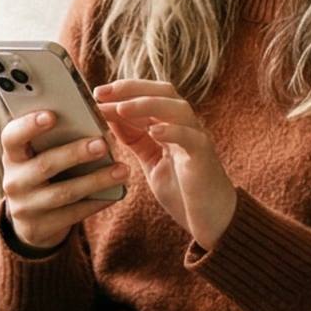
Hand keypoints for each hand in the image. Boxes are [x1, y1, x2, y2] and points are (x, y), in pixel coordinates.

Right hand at [0, 110, 130, 251]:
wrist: (30, 221)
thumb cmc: (41, 173)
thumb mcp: (36, 156)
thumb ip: (52, 139)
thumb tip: (89, 117)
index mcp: (12, 156)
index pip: (12, 137)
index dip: (29, 125)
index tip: (52, 115)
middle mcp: (14, 181)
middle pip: (45, 165)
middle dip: (75, 153)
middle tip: (102, 144)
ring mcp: (25, 207)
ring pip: (64, 192)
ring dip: (96, 180)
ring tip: (122, 170)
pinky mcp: (40, 228)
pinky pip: (73, 214)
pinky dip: (97, 202)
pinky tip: (116, 193)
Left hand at [95, 80, 235, 249]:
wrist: (214, 221)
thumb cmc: (183, 192)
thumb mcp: (151, 161)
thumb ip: (135, 139)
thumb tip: (110, 117)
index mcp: (172, 126)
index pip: (148, 96)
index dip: (123, 91)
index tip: (96, 93)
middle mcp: (186, 126)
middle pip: (164, 92)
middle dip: (131, 88)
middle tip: (101, 93)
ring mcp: (198, 139)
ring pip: (177, 109)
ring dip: (148, 105)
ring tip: (122, 108)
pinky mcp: (205, 158)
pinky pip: (192, 138)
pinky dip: (173, 131)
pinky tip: (154, 131)